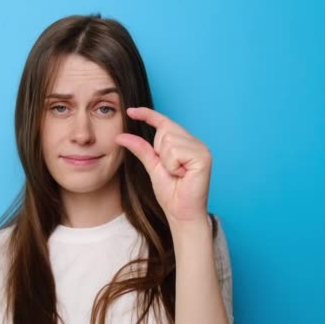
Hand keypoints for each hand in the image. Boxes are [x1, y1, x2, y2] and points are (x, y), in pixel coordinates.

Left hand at [115, 107, 212, 223]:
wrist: (181, 213)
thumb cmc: (171, 193)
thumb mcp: (152, 167)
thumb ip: (140, 149)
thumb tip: (121, 136)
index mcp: (184, 142)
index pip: (164, 121)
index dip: (147, 114)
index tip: (130, 110)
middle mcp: (194, 142)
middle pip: (165, 129)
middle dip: (160, 151)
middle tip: (171, 171)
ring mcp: (201, 148)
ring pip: (169, 140)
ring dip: (167, 161)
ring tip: (178, 174)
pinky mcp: (203, 156)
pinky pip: (176, 151)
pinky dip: (174, 165)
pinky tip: (183, 175)